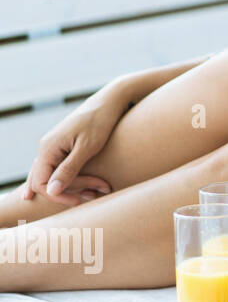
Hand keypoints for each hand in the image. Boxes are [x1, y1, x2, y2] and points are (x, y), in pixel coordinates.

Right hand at [18, 91, 125, 205]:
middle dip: (72, 191)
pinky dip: (66, 180)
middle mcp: (46, 148)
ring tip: (96, 192)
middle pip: (47, 182)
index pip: (42, 183)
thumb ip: (69, 169)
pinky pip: (56, 169)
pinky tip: (63, 191)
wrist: (110, 102)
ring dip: (74, 187)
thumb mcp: (87, 148)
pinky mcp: (63, 147)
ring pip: (52, 176)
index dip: (59, 196)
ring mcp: (53, 147)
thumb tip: (51, 191)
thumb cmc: (100, 122)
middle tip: (98, 192)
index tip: (82, 199)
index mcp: (48, 148)